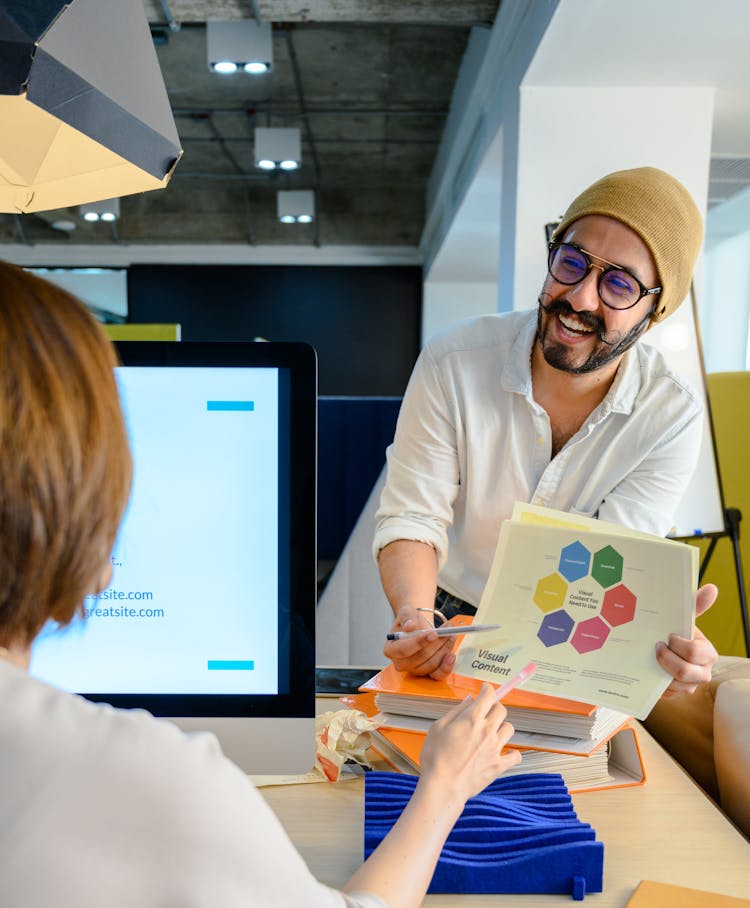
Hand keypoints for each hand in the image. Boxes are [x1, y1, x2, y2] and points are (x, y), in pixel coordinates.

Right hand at [383, 605, 455, 679]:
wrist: (417, 625)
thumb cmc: (410, 620)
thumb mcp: (406, 612)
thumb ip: (407, 617)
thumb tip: (410, 626)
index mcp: (390, 649)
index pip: (403, 650)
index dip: (419, 643)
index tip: (433, 634)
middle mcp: (400, 663)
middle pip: (419, 659)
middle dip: (435, 645)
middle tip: (447, 631)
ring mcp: (414, 669)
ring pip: (430, 665)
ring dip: (443, 651)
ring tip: (450, 635)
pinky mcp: (427, 672)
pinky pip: (437, 675)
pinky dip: (446, 666)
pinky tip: (451, 655)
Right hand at [420, 683, 521, 802]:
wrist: (443, 786)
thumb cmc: (436, 757)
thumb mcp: (438, 727)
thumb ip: (456, 711)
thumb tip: (469, 700)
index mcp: (471, 718)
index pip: (488, 696)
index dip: (488, 689)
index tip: (485, 689)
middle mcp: (487, 730)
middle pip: (502, 710)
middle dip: (495, 706)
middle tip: (487, 710)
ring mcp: (495, 748)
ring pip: (509, 729)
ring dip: (502, 727)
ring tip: (493, 732)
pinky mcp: (499, 765)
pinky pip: (515, 756)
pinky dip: (513, 753)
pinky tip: (507, 752)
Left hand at [656, 583, 718, 697]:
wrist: (659, 651)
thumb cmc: (674, 633)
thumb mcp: (682, 620)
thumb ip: (695, 606)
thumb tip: (712, 588)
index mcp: (707, 653)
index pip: (695, 652)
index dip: (678, 645)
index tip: (667, 636)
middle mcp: (702, 672)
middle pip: (684, 672)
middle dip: (666, 658)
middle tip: (655, 647)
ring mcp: (689, 686)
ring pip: (673, 684)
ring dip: (658, 670)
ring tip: (650, 658)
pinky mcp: (675, 695)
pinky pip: (663, 693)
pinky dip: (654, 682)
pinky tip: (648, 670)